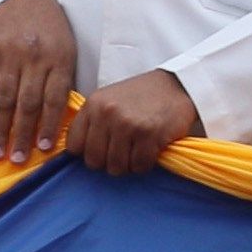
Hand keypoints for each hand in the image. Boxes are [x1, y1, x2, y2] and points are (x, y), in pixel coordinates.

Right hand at [0, 0, 79, 162]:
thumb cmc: (50, 28)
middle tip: (17, 159)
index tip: (44, 149)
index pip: (54, 100)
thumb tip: (58, 120)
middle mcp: (34, 58)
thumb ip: (60, 80)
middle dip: (23, 135)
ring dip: (0, 128)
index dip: (48, 126)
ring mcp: (9, 53)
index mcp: (59, 59)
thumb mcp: (66, 49)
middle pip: (28, 103)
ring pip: (4, 97)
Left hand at [72, 69, 199, 175]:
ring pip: (116, 167)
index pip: (74, 145)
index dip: (87, 153)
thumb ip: (93, 121)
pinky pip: (139, 166)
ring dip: (128, 166)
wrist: (177, 85)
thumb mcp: (109, 100)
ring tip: (136, 153)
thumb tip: (79, 153)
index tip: (100, 150)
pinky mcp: (150, 135)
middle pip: (94, 161)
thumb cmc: (142, 96)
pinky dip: (145, 165)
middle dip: (108, 163)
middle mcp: (107, 114)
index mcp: (93, 105)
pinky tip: (150, 152)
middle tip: (122, 155)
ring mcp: (128, 124)